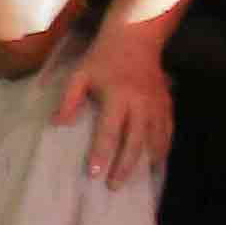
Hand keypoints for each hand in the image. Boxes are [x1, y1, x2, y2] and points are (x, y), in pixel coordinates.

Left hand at [54, 16, 177, 188]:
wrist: (136, 38)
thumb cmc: (103, 58)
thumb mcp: (80, 74)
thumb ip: (69, 100)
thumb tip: (57, 124)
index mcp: (118, 96)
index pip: (109, 132)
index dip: (102, 154)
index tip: (95, 173)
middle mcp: (141, 104)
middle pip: (135, 141)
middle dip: (124, 166)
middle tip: (113, 186)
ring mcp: (157, 105)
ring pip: (155, 139)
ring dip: (146, 161)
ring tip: (137, 181)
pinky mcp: (167, 103)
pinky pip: (168, 130)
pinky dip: (163, 147)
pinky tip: (156, 161)